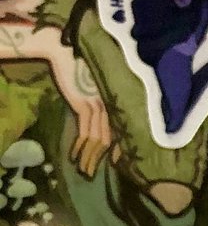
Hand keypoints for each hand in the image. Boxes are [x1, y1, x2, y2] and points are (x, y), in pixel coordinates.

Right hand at [48, 47, 112, 177]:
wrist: (67, 51)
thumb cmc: (82, 67)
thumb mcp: (97, 88)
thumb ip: (102, 103)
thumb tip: (99, 120)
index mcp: (117, 101)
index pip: (122, 131)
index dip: (119, 150)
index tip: (116, 164)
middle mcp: (112, 106)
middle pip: (112, 140)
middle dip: (102, 160)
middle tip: (94, 173)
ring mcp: (99, 106)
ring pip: (99, 140)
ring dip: (90, 158)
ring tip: (85, 171)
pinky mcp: (85, 105)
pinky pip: (85, 132)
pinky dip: (80, 147)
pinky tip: (76, 157)